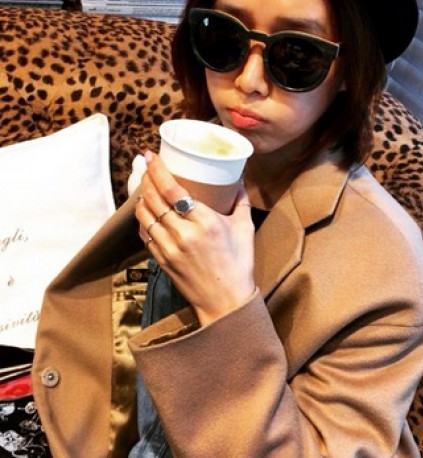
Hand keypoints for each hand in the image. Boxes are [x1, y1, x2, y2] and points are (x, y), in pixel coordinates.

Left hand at [135, 151, 255, 325]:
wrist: (225, 301)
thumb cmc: (239, 264)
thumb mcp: (245, 228)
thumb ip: (241, 201)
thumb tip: (237, 178)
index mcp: (205, 222)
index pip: (172, 190)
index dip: (158, 170)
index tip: (152, 155)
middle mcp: (183, 234)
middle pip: (153, 198)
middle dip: (145, 178)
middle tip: (145, 164)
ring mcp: (169, 248)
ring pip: (144, 215)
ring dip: (141, 196)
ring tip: (144, 184)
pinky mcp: (161, 260)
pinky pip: (145, 233)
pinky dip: (143, 218)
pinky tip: (146, 209)